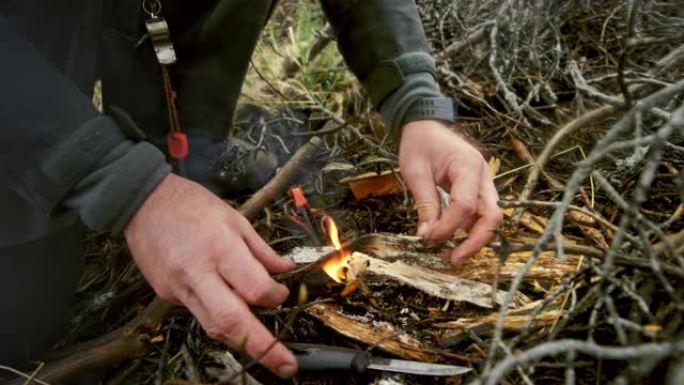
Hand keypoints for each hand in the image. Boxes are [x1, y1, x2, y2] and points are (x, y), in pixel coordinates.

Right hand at [124, 174, 297, 377]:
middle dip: (262, 348)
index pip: (254, 289)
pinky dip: (219, 321)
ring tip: (267, 354)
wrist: (142, 201)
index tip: (282, 294)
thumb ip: (262, 250)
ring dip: (241, 342)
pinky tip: (233, 320)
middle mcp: (197, 274)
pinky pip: (198, 314)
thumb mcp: (235, 218)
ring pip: (213, 327)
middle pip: (232, 321)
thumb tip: (286, 270)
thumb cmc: (192, 204)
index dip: (276, 297)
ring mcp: (179, 288)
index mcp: (220, 249)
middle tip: (287, 366)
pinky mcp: (166, 295)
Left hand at [398, 120, 502, 264]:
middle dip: (475, 242)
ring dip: (474, 239)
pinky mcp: (479, 189)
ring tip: (451, 254)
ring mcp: (484, 182)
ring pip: (490, 218)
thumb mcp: (414, 172)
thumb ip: (425, 203)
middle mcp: (483, 175)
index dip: (448, 227)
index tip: (429, 238)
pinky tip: (452, 239)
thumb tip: (427, 234)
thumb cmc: (419, 144)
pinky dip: (469, 229)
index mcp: (467, 165)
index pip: (465, 205)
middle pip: (491, 216)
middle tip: (453, 259)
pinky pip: (480, 213)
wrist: (425, 126)